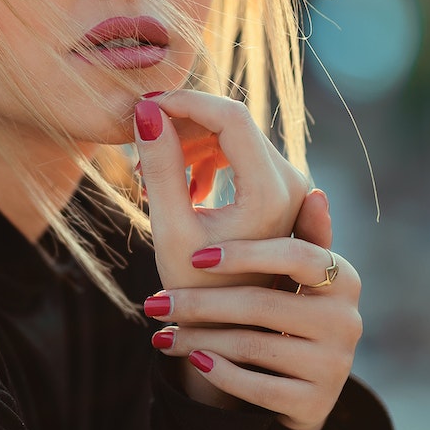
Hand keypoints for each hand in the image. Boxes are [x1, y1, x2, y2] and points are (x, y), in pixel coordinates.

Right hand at [133, 90, 310, 289]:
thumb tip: (145, 111)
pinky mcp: (280, 190)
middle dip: (181, 125)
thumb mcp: (170, 228)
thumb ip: (160, 167)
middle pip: (232, 123)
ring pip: (234, 135)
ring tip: (150, 176)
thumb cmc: (197, 289)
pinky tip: (183, 188)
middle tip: (139, 146)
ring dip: (190, 144)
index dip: (184, 102)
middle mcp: (290, 182)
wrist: (230, 327)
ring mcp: (289, 185)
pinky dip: (206, 159)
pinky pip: (240, 153)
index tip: (143, 106)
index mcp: (269, 192)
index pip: (229, 117)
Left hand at [135, 92, 362, 429]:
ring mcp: (335, 361)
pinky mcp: (314, 401)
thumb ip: (248, 201)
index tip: (193, 251)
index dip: (243, 253)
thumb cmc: (262, 304)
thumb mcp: (258, 258)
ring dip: (197, 341)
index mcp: (336, 271)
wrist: (287, 389)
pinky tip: (188, 362)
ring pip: (254, 347)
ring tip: (157, 333)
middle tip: (153, 303)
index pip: (296, 254)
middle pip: (265, 304)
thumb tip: (182, 123)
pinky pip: (256, 388)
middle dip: (203, 303)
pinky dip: (216, 375)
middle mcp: (347, 315)